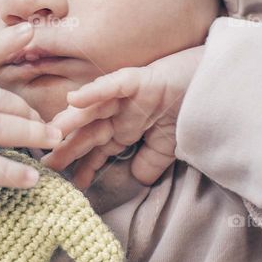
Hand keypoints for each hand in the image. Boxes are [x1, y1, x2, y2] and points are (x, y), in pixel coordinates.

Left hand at [42, 45, 204, 188]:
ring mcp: (128, 96)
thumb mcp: (169, 145)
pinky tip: (74, 99)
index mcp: (126, 127)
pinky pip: (113, 85)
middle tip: (45, 163)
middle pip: (88, 131)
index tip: (66, 183)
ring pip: (94, 108)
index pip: (98, 149)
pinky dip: (95, 92)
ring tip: (53, 132)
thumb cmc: (192, 109)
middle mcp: (121, 112)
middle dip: (67, 147)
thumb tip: (136, 180)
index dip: (82, 165)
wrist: (216, 83)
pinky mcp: (139, 79)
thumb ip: (150, 162)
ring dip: (73, 120)